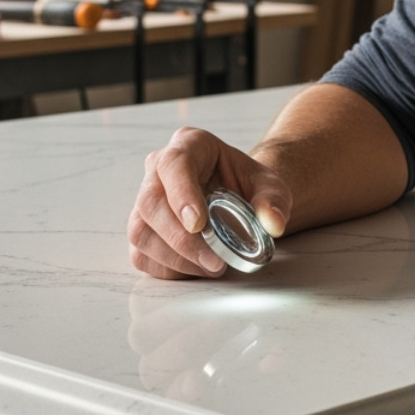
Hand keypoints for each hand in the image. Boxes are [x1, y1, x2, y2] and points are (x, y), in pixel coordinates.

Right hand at [128, 126, 291, 278]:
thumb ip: (274, 200)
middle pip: (150, 202)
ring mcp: (146, 199)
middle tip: (214, 260)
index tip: (198, 224)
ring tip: (211, 266)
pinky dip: (169, 269)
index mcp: (190, 145)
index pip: (174, 164)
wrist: (240, 197)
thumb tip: (273, 223)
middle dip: (181, 239)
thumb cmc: (249, 185)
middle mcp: (158, 169)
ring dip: (175, 257)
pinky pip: (141, 254)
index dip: (182, 194)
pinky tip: (196, 269)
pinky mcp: (143, 229)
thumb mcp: (271, 186)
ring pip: (140, 231)